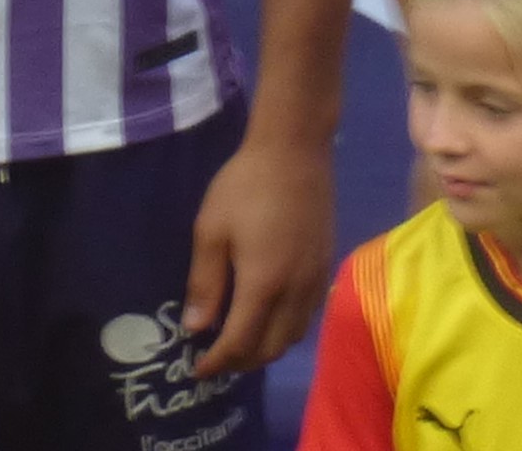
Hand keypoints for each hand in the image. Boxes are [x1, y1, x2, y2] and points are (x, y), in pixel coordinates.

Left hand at [181, 135, 333, 377]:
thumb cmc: (244, 186)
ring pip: (293, 337)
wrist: (294, 152)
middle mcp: (295, 293)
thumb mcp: (211, 229)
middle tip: (216, 357)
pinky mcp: (325, 268)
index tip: (198, 370)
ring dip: (266, 348)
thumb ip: (205, 282)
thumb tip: (196, 328)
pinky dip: (285, 330)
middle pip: (271, 349)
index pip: (241, 343)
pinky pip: (307, 317)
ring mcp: (316, 282)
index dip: (218, 362)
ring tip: (240, 340)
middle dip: (242, 362)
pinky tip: (268, 315)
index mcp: (263, 285)